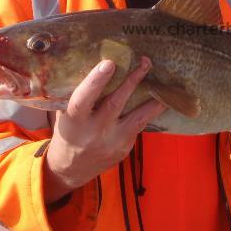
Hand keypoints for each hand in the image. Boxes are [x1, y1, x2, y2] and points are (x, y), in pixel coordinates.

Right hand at [44, 58, 165, 203]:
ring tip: (165, 83)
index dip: (95, 81)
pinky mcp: (125, 147)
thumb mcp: (66, 114)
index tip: (109, 63)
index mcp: (74, 121)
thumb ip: (78, 94)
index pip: (83, 99)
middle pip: (115, 103)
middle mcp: (93, 132)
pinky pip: (140, 125)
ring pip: (137, 118)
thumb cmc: (69, 132)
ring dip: (152, 99)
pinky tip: (161, 98)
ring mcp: (111, 142)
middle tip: (145, 61)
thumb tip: (95, 62)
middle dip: (132, 81)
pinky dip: (151, 111)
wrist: (71, 169)